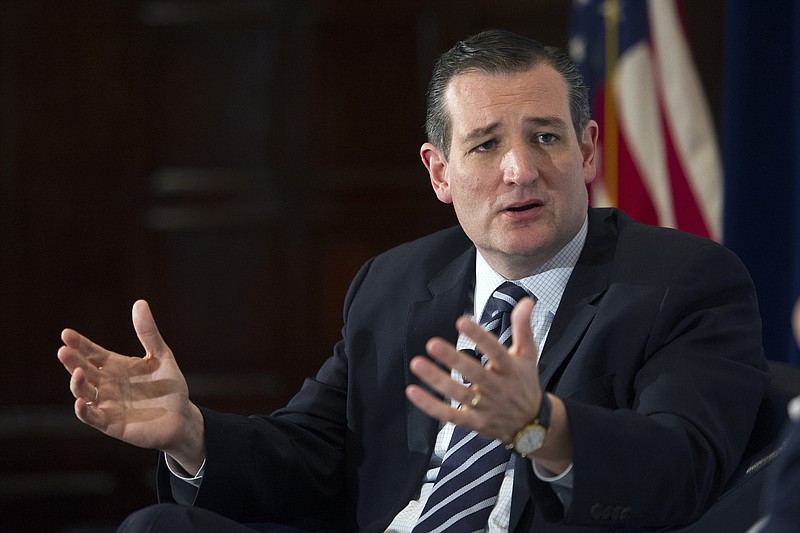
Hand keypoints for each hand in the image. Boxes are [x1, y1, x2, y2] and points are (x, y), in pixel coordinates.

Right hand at [57, 300, 205, 473]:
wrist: (181, 417)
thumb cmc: (170, 387)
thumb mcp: (162, 356)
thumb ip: (149, 333)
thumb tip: (140, 302)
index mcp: (116, 366)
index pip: (92, 353)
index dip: (79, 344)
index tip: (66, 334)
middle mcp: (107, 384)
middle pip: (83, 370)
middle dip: (72, 361)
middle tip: (63, 350)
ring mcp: (107, 404)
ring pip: (84, 393)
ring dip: (77, 384)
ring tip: (77, 372)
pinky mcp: (111, 424)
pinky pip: (93, 418)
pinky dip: (84, 411)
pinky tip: (80, 402)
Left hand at [405, 297, 572, 472]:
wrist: (530, 424)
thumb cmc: (524, 383)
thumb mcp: (528, 355)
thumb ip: (523, 327)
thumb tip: (525, 301)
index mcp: (511, 369)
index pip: (495, 351)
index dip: (479, 336)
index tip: (462, 320)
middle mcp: (498, 389)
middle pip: (475, 374)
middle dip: (453, 359)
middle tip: (432, 344)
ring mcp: (486, 408)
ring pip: (459, 394)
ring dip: (437, 380)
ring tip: (417, 363)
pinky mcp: (474, 422)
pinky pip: (450, 415)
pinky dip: (431, 406)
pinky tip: (413, 391)